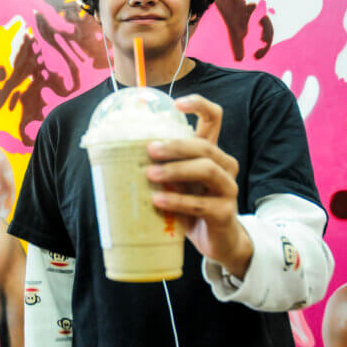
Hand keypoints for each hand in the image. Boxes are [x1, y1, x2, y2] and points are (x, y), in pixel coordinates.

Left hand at [146, 94, 252, 278]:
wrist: (217, 242)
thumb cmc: (191, 207)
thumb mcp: (176, 183)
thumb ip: (161, 168)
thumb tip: (118, 156)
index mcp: (211, 153)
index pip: (213, 118)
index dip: (199, 105)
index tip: (177, 103)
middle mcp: (224, 166)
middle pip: (204, 146)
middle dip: (175, 146)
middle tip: (149, 150)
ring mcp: (228, 188)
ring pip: (207, 169)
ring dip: (176, 170)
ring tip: (150, 175)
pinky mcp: (225, 212)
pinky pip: (202, 203)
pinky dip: (178, 201)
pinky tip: (158, 201)